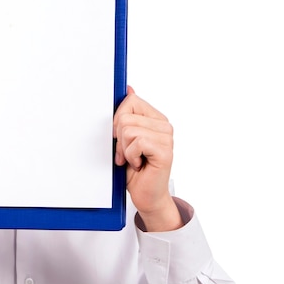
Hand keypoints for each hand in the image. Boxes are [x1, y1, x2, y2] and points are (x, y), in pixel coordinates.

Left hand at [113, 87, 182, 231]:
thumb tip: (128, 88)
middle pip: (125, 116)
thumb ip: (127, 114)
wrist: (145, 195)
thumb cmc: (134, 169)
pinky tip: (138, 164)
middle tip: (127, 154)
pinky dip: (130, 156)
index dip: (117, 121)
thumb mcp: (125, 138)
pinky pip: (136, 142)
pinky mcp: (165, 151)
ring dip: (124, 149)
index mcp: (155, 118)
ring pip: (128, 129)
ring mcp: (167, 137)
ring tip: (132, 160)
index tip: (119, 138)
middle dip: (118, 138)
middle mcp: (164, 125)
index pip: (130, 101)